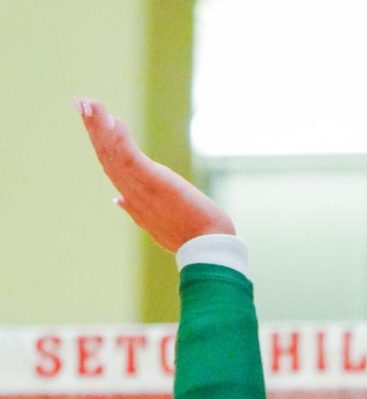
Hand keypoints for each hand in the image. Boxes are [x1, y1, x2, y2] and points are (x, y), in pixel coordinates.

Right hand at [76, 97, 234, 251]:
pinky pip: (130, 157)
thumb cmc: (189, 237)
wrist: (207, 249)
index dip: (98, 143)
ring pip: (113, 153)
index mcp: (132, 200)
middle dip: (92, 128)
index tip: (90, 121)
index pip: (110, 166)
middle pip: (106, 156)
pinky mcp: (154, 182)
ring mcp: (140, 189)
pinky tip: (113, 118)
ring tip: (88, 102)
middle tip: (80, 101)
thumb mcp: (156, 223)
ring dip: (99, 126)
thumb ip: (135, 209)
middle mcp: (131, 193)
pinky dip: (119, 137)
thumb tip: (118, 200)